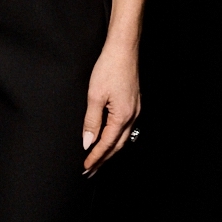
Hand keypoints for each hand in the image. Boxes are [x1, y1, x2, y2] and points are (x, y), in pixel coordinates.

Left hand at [81, 39, 139, 174]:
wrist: (124, 50)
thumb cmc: (109, 68)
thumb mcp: (94, 96)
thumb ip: (91, 121)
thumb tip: (88, 142)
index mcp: (122, 116)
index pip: (106, 144)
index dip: (95, 157)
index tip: (85, 167)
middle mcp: (132, 116)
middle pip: (117, 146)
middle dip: (103, 160)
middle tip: (90, 171)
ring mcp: (135, 110)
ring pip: (123, 138)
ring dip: (110, 151)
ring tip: (98, 161)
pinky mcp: (134, 104)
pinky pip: (125, 129)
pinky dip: (116, 139)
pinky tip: (108, 140)